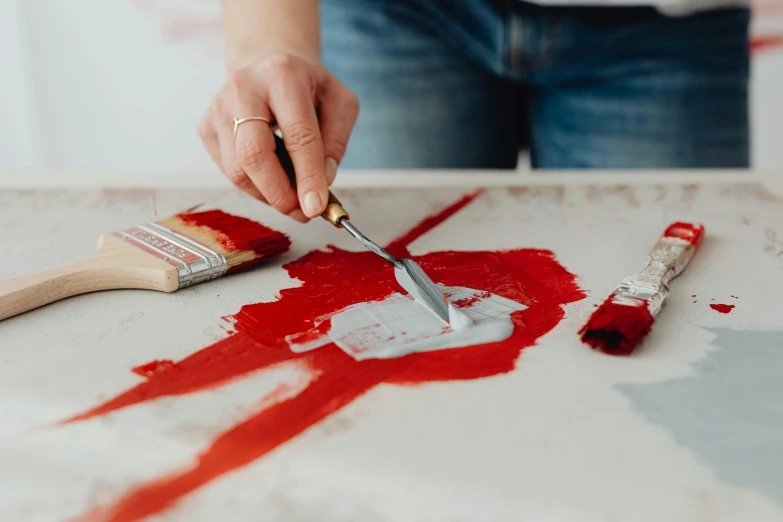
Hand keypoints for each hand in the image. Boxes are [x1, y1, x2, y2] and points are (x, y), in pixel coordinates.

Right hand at [198, 54, 358, 222]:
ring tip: (292, 193)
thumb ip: (336, 143)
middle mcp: (243, 87)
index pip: (298, 136)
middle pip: (254, 155)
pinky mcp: (205, 125)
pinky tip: (272, 175)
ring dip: (268, 195)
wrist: (267, 62)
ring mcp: (218, 107)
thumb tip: (322, 182)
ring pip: (237, 170)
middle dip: (280, 194)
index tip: (316, 208)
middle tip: (302, 213)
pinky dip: (253, 185)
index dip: (308, 177)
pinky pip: (228, 171)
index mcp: (283, 75)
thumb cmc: (308, 87)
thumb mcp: (339, 104)